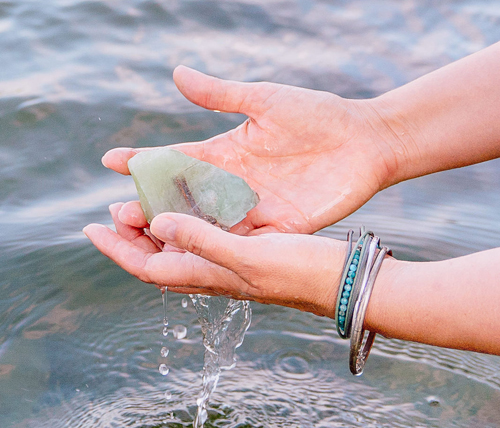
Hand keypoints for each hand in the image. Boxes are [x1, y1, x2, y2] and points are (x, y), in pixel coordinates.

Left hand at [83, 204, 347, 316]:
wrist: (338, 279)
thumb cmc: (299, 272)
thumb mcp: (249, 256)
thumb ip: (202, 240)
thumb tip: (159, 222)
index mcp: (206, 275)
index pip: (146, 264)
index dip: (116, 247)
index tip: (91, 226)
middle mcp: (212, 272)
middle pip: (158, 256)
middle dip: (131, 235)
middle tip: (114, 208)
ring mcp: (228, 262)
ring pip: (179, 244)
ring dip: (156, 224)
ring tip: (141, 201)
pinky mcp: (245, 250)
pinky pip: (204, 234)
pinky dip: (187, 217)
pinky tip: (189, 200)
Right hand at [103, 66, 405, 234]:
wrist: (365, 142)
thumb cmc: (318, 116)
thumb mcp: (265, 100)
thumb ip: (221, 94)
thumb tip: (176, 74)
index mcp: (228, 153)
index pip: (176, 158)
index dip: (144, 160)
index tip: (110, 160)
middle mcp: (234, 184)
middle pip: (184, 198)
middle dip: (150, 203)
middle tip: (117, 210)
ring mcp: (255, 208)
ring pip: (207, 224)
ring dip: (177, 230)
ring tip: (143, 236)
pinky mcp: (278, 226)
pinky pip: (242, 240)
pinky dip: (217, 247)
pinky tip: (192, 254)